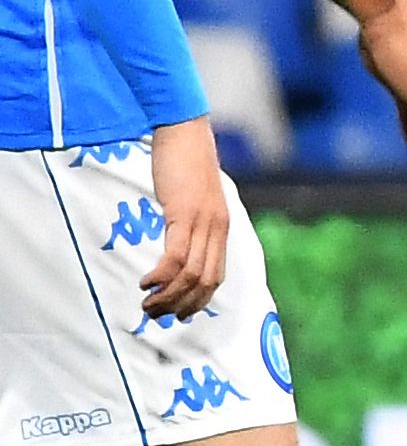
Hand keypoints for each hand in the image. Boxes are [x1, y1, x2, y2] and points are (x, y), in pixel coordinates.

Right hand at [138, 116, 229, 317]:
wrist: (185, 132)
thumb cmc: (186, 164)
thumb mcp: (192, 199)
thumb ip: (190, 222)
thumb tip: (177, 242)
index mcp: (221, 228)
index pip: (217, 276)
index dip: (198, 300)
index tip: (179, 313)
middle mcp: (217, 229)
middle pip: (205, 282)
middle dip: (181, 304)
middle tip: (156, 314)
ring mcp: (204, 222)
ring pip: (191, 274)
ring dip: (168, 296)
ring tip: (148, 304)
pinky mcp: (185, 214)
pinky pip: (175, 255)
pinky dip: (162, 275)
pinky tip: (146, 282)